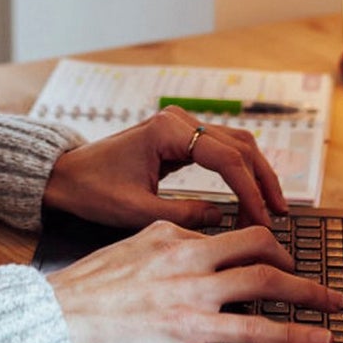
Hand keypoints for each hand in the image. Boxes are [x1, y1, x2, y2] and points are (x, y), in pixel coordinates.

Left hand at [42, 105, 286, 229]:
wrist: (66, 176)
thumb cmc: (93, 191)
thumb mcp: (137, 212)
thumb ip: (186, 216)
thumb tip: (225, 219)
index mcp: (167, 131)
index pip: (225, 159)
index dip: (249, 193)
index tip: (262, 222)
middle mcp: (178, 120)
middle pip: (240, 146)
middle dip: (262, 182)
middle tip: (276, 218)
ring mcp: (180, 125)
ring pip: (236, 144)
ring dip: (256, 175)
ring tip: (271, 210)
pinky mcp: (179, 136)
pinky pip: (221, 150)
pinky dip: (240, 172)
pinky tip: (250, 197)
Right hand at [46, 220, 342, 342]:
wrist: (56, 314)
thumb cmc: (80, 291)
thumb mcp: (122, 251)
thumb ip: (157, 250)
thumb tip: (179, 256)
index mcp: (166, 234)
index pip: (220, 234)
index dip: (250, 245)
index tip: (264, 255)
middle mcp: (186, 254)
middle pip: (256, 241)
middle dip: (291, 256)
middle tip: (308, 274)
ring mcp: (192, 289)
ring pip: (266, 277)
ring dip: (308, 289)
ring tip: (332, 302)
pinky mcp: (192, 326)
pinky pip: (257, 327)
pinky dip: (296, 332)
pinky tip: (319, 338)